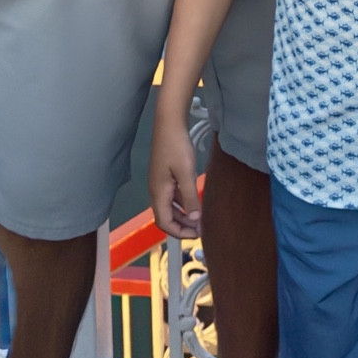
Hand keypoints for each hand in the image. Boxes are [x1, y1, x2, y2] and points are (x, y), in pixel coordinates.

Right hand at [149, 116, 202, 237]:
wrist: (169, 123)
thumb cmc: (176, 147)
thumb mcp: (186, 174)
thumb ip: (190, 198)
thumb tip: (195, 220)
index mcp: (158, 193)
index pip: (164, 223)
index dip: (179, 232)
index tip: (197, 234)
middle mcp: (156, 191)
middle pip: (165, 217)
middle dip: (182, 226)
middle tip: (200, 230)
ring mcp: (160, 183)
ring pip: (169, 207)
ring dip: (183, 216)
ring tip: (199, 219)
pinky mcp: (165, 176)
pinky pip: (172, 196)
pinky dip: (182, 203)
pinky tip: (194, 202)